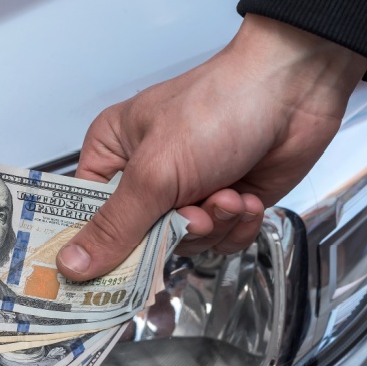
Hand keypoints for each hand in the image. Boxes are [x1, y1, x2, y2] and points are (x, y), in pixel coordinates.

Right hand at [56, 14, 366, 280]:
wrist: (294, 89)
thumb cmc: (219, 105)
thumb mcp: (156, 171)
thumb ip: (115, 226)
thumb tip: (72, 264)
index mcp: (112, 155)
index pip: (85, 216)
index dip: (94, 247)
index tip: (101, 275)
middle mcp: (145, 175)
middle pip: (138, 240)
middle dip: (173, 232)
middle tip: (193, 216)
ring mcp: (187, 190)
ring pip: (184, 244)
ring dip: (213, 226)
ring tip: (227, 195)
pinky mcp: (224, 202)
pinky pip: (220, 241)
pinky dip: (237, 226)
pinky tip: (245, 198)